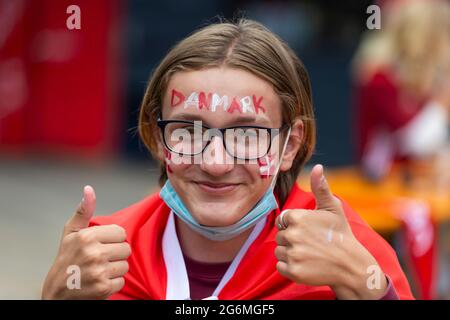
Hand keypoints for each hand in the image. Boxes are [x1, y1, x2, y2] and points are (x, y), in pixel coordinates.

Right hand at [41, 186, 130, 298]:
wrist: (56, 293)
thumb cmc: (66, 259)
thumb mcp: (71, 233)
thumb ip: (83, 211)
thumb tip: (89, 189)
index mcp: (87, 236)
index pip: (121, 232)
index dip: (113, 239)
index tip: (101, 245)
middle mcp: (93, 253)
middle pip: (126, 249)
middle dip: (116, 254)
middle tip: (100, 259)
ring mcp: (99, 271)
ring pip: (125, 265)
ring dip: (115, 269)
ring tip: (99, 270)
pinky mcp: (104, 288)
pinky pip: (122, 281)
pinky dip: (113, 283)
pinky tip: (99, 282)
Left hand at [275, 164, 387, 298]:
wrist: (351, 265)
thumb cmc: (341, 234)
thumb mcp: (332, 208)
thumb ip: (320, 187)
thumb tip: (317, 167)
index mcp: (298, 218)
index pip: (284, 220)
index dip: (295, 225)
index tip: (309, 230)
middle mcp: (292, 235)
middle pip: (280, 235)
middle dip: (292, 239)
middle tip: (311, 243)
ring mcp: (292, 254)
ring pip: (279, 251)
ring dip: (290, 253)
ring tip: (309, 254)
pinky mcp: (292, 271)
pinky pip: (280, 266)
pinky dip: (290, 267)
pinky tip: (306, 264)